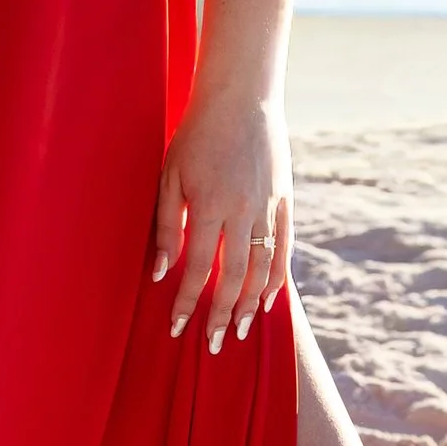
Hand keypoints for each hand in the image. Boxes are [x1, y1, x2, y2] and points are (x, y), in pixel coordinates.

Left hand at [150, 93, 291, 352]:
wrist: (239, 100)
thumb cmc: (194, 136)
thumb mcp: (169, 177)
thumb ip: (166, 226)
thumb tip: (161, 272)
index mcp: (208, 207)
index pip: (196, 270)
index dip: (187, 303)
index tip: (178, 328)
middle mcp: (241, 212)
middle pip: (233, 278)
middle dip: (221, 315)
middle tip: (214, 345)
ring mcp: (268, 207)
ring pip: (263, 268)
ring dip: (251, 303)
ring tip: (241, 330)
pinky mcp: (285, 199)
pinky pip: (285, 247)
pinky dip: (278, 276)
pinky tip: (269, 298)